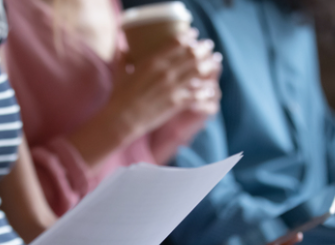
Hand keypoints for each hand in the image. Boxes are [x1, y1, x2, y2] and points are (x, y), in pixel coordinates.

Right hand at [106, 31, 220, 141]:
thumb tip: (122, 43)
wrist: (121, 119)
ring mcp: (173, 87)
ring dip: (209, 65)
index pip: (177, 43)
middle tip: (209, 46)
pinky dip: (206, 91)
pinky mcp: (177, 103)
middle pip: (192, 55)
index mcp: (153, 61)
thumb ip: (122, 55)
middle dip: (204, 49)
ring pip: (199, 72)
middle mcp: (166, 71)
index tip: (194, 35)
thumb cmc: (118, 96)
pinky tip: (211, 89)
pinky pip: (197, 94)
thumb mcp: (119, 71)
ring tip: (215, 62)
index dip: (189, 37)